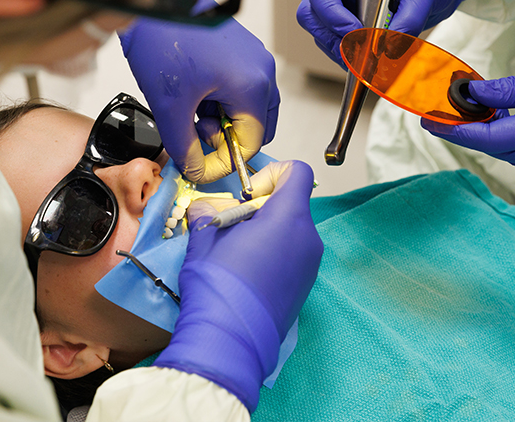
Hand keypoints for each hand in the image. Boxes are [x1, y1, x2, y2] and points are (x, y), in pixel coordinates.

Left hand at [120, 8, 279, 182]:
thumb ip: (185, 148)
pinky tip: (193, 91)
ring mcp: (254, 57)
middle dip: (224, 137)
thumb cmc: (164, 39)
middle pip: (254, 126)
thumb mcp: (171, 107)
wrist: (153, 1)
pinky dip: (219, 99)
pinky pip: (240, 87)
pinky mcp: (243, 50)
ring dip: (220, 118)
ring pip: (246, 108)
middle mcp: (262, 70)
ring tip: (189, 107)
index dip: (223, 161)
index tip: (199, 165)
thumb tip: (196, 170)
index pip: (251, 143)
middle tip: (193, 131)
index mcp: (253, 85)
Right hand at [155, 161, 322, 411]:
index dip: (271, 173)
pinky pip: (293, 254)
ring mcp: (310, 264)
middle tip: (231, 225)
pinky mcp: (305, 285)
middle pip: (292, 203)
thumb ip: (207, 213)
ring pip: (292, 229)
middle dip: (261, 206)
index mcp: (288, 218)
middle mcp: (308, 238)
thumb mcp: (204, 239)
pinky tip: (246, 272)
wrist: (230, 341)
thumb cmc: (219, 286)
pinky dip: (273, 252)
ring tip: (235, 251)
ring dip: (266, 230)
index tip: (247, 194)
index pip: (297, 172)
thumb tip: (204, 208)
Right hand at [296, 0, 494, 67]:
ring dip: (339, 51)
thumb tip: (390, 46)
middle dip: (329, 38)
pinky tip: (368, 62)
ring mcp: (345, 8)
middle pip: (311, 15)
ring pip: (322, 34)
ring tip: (365, 61)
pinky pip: (338, 45)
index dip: (332, 16)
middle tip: (354, 53)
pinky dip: (349, 57)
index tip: (354, 32)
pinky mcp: (354, 26)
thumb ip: (409, 16)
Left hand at [423, 59, 514, 180]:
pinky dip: (509, 137)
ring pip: (508, 151)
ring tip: (471, 107)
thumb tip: (473, 93)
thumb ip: (512, 91)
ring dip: (488, 131)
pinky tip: (501, 117)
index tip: (427, 119)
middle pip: (494, 147)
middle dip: (466, 128)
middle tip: (442, 107)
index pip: (487, 137)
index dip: (454, 129)